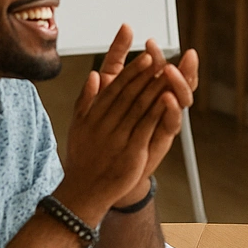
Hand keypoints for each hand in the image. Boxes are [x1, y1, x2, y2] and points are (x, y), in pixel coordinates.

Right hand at [60, 28, 192, 222]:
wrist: (85, 191)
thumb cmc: (83, 158)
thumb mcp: (78, 125)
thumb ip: (86, 99)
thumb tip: (94, 75)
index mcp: (94, 115)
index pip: (116, 87)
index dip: (133, 70)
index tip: (146, 56)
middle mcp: (106, 123)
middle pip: (130, 93)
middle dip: (146, 73)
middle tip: (161, 56)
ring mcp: (119, 137)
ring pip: (140, 107)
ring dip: (155, 87)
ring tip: (168, 72)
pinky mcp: (132, 151)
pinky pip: (147, 127)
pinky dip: (158, 112)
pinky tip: (169, 99)